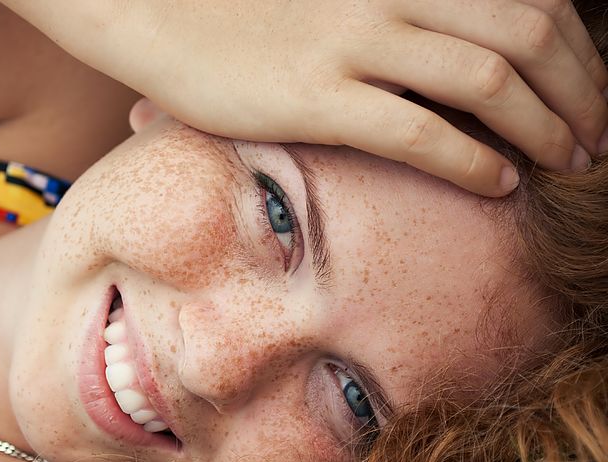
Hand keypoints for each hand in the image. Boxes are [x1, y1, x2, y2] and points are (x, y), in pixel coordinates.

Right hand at [4, 0, 607, 196]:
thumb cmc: (244, 9)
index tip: (591, 93)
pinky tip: (498, 183)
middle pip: (529, 33)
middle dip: (581, 89)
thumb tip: (447, 48)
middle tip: (597, 137)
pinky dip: (472, 159)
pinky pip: (420, 130)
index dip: (580, 50)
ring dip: (544, 126)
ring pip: (488, 80)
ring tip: (566, 162)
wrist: (158, 11)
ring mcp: (354, 43)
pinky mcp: (317, 97)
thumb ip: (401, 13)